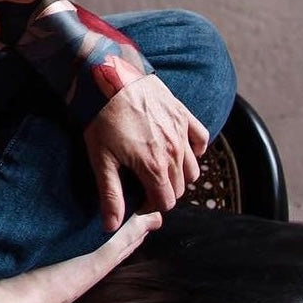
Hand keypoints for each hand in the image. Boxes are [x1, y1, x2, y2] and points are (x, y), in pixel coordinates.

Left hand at [83, 74, 208, 231]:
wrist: (109, 76)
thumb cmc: (101, 117)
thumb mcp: (100, 158)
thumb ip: (110, 194)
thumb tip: (111, 226)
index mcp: (154, 167)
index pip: (166, 202)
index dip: (151, 205)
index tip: (138, 200)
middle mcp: (174, 152)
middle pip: (180, 187)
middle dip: (164, 191)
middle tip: (145, 185)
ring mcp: (182, 132)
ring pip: (192, 168)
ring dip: (179, 174)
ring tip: (159, 169)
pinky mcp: (183, 114)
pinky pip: (201, 139)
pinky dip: (195, 149)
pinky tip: (179, 149)